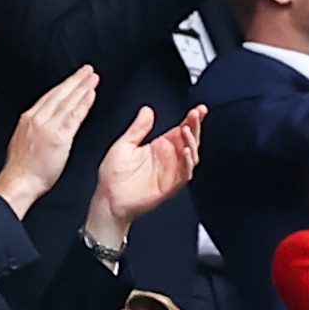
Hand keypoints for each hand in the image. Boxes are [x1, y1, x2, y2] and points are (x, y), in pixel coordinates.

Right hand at [0, 65, 98, 218]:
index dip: (63, 86)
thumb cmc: (22, 170)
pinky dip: (83, 104)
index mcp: (28, 119)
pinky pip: (74, 116)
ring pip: (67, 101)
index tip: (73, 79)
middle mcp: (38, 119)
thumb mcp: (23, 142)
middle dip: (74, 81)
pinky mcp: (59, 137)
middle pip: (59, 94)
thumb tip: (43, 125)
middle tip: (87, 70)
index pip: (49, 97)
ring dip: (82, 87)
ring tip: (93, 78)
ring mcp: (48, 126)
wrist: (19, 181)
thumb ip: (34, 130)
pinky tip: (91, 95)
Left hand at [84, 104, 206, 248]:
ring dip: (192, 142)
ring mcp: (171, 173)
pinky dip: (188, 163)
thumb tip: (147, 110)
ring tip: (187, 130)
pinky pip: (185, 175)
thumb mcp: (124, 145)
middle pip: (189, 140)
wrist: (109, 199)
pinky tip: (186, 152)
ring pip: (191, 156)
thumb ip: (138, 128)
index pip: (181, 130)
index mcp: (160, 147)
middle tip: (196, 114)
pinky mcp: (170, 186)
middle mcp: (168, 159)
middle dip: (195, 127)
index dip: (191, 120)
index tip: (199, 109)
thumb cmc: (113, 176)